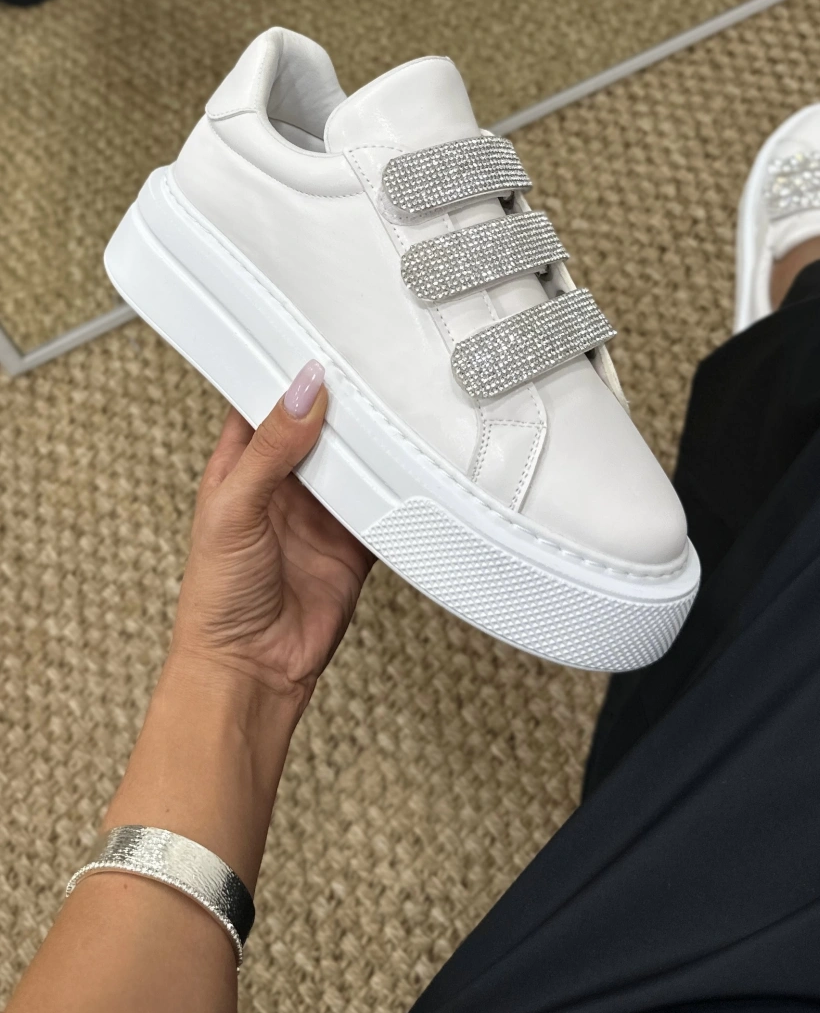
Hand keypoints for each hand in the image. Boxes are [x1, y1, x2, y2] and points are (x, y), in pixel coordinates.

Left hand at [171, 361, 373, 710]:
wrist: (251, 670)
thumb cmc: (216, 599)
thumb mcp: (233, 510)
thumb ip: (271, 449)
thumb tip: (301, 393)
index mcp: (240, 466)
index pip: (265, 404)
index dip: (287, 374)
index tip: (316, 341)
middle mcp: (283, 484)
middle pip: (320, 426)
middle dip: (343, 401)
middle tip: (371, 367)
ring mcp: (321, 513)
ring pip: (356, 461)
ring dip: (373, 443)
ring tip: (397, 408)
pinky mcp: (354, 542)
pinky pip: (383, 505)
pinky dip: (398, 490)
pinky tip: (409, 469)